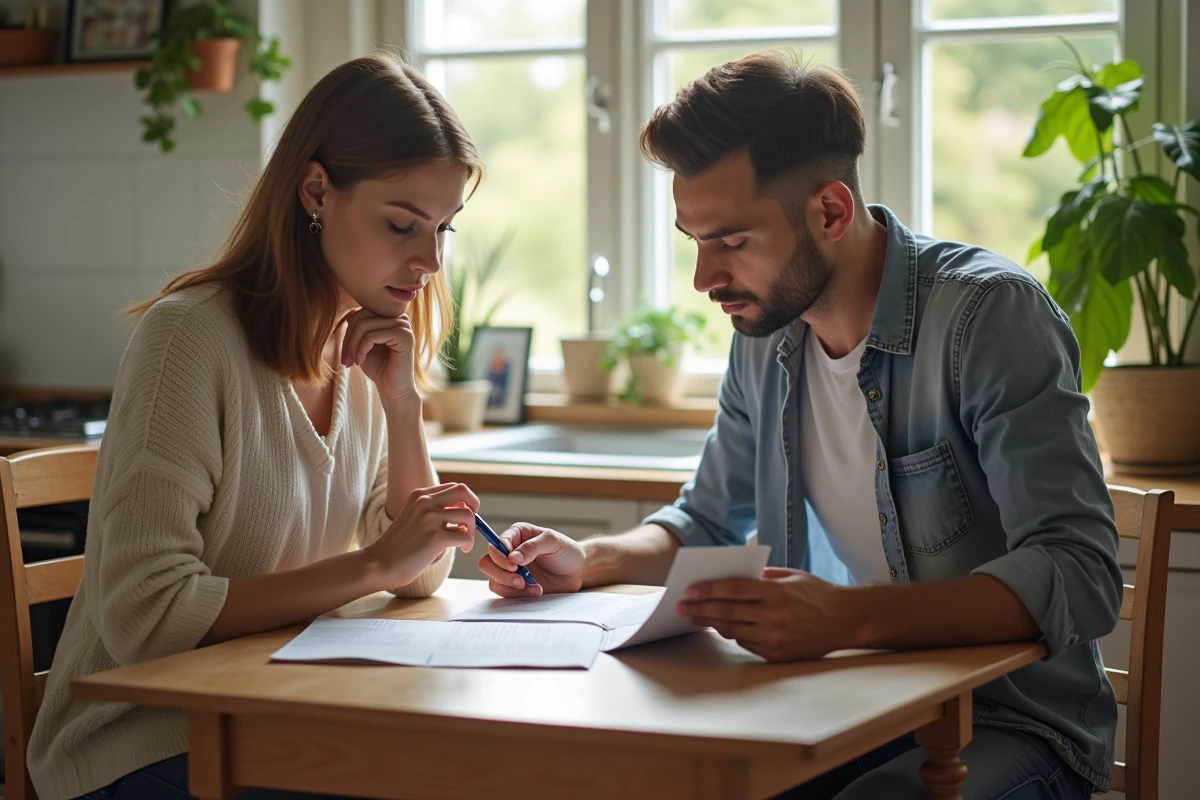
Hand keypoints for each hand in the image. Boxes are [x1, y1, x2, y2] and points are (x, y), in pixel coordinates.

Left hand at [341, 309, 416, 403]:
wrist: (393, 390)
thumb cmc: (379, 368)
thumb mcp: (364, 345)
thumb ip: (359, 328)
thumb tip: (350, 312)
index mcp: (391, 317)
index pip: (361, 313)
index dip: (348, 332)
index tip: (345, 354)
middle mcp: (400, 317)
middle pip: (361, 317)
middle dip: (348, 339)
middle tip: (345, 360)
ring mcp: (404, 325)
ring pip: (364, 325)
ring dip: (352, 346)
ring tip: (351, 362)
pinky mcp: (405, 336)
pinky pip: (372, 335)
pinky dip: (361, 349)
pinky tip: (360, 362)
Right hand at [365, 483, 477, 589]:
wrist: (378, 564)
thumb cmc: (399, 546)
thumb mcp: (413, 518)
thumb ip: (434, 511)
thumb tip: (465, 512)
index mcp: (419, 495)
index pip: (453, 487)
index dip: (465, 500)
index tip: (462, 516)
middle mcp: (425, 502)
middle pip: (463, 491)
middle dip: (474, 505)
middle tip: (470, 523)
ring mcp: (429, 519)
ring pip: (468, 515)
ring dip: (471, 530)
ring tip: (464, 542)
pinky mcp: (435, 538)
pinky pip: (466, 536)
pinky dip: (468, 543)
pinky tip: (462, 549)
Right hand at [476, 523, 584, 597]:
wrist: (578, 571)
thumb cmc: (566, 551)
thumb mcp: (553, 542)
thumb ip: (532, 546)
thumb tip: (512, 557)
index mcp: (516, 535)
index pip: (496, 543)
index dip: (500, 555)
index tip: (515, 565)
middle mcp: (509, 552)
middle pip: (487, 563)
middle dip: (501, 574)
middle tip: (520, 579)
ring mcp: (511, 571)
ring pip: (493, 580)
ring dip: (510, 586)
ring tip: (532, 586)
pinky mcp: (515, 586)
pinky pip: (505, 593)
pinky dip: (519, 595)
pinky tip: (536, 590)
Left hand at [676, 567, 859, 661]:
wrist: (845, 620)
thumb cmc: (817, 593)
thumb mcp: (791, 576)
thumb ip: (762, 577)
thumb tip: (730, 579)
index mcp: (776, 592)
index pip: (733, 589)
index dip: (708, 590)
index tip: (689, 590)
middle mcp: (774, 616)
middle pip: (727, 612)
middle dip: (700, 609)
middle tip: (681, 607)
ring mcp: (775, 637)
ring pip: (732, 630)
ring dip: (711, 623)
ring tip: (696, 617)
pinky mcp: (777, 654)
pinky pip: (746, 644)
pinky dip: (733, 634)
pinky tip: (722, 627)